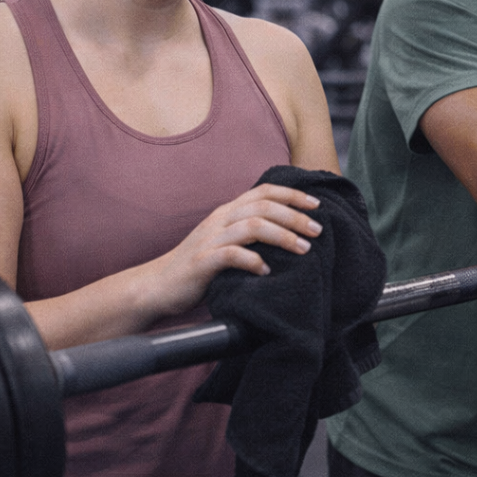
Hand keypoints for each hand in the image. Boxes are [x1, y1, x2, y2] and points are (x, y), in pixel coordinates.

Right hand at [148, 184, 322, 315]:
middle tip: (318, 230)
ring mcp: (210, 239)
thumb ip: (250, 231)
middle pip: (263, 206)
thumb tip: (290, 231)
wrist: (158, 285)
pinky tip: (267, 272)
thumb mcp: (226, 240)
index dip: (292, 194)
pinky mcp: (202, 262)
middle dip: (295, 216)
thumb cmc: (200, 266)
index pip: (264, 191)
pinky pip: (232, 255)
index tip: (317, 204)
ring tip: (304, 250)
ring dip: (282, 236)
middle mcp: (220, 219)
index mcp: (228, 211)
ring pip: (252, 226)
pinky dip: (254, 261)